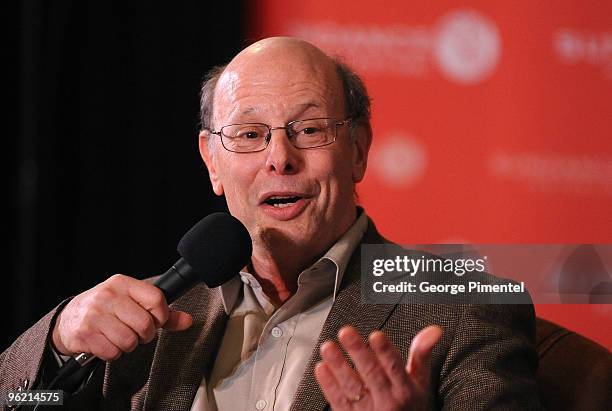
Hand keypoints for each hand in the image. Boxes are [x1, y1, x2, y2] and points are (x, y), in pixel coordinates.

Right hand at [51, 274, 192, 360]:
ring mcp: (94, 315)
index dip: (161, 315)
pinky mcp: (84, 334)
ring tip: (119, 337)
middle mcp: (108, 296)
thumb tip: (188, 321)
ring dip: (128, 345)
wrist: (69, 318)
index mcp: (122, 283)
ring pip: (129, 341)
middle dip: (145, 335)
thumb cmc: (107, 309)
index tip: (155, 321)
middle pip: (145, 324)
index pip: (155, 298)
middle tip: (136, 333)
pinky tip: (106, 343)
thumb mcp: (132, 302)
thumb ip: (161, 312)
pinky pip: (113, 352)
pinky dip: (113, 353)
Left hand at [315, 325, 442, 410]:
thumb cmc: (412, 407)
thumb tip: (433, 330)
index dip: (385, 351)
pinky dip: (328, 385)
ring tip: (328, 346)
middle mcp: (387, 400)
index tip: (376, 335)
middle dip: (358, 351)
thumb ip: (422, 354)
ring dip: (338, 365)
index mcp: (405, 390)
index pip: (395, 367)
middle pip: (371, 373)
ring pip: (352, 386)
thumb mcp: (422, 383)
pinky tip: (321, 368)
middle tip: (346, 332)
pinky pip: (338, 401)